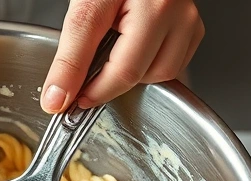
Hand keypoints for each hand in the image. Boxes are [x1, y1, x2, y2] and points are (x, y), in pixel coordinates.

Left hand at [41, 0, 203, 113]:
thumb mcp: (84, 8)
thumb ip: (70, 56)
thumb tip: (57, 97)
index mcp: (148, 5)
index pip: (122, 70)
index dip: (93, 92)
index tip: (71, 101)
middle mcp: (174, 12)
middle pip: (142, 76)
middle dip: (109, 84)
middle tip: (86, 78)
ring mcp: (187, 19)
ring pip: (162, 75)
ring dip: (133, 76)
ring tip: (112, 52)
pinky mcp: (192, 26)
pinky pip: (173, 64)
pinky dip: (149, 66)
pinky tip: (132, 49)